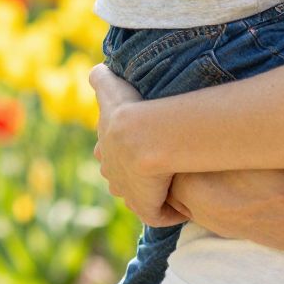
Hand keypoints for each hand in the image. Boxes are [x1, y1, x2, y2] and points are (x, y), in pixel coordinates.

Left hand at [88, 64, 183, 227]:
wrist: (142, 135)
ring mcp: (130, 194)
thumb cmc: (129, 108)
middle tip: (170, 165)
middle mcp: (115, 176)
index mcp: (106, 152)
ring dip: (161, 193)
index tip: (148, 145)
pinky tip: (188, 202)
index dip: (129, 153)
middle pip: (127, 180)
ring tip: (184, 182)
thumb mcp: (111, 88)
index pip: (114, 156)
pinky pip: (161, 215)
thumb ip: (100, 78)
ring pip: (145, 197)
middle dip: (143, 177)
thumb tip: (95, 68)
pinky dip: (174, 211)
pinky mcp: (146, 208)